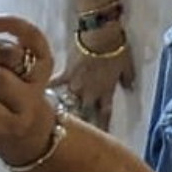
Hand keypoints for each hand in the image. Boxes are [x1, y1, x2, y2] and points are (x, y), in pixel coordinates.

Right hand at [53, 17, 135, 131]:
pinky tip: (40, 94)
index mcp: (106, 92)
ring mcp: (76, 84)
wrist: (99, 35)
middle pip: (84, 112)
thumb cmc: (116, 48)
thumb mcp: (128, 64)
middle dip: (81, 120)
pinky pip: (55, 84)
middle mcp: (89, 93)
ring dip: (65, 108)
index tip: (101, 135)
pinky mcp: (65, 73)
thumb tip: (130, 88)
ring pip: (68, 103)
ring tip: (57, 117)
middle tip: (76, 128)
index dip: (103, 125)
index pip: (105, 114)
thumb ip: (128, 78)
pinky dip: (50, 88)